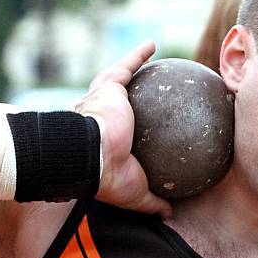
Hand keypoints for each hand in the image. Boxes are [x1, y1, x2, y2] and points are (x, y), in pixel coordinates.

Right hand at [75, 41, 172, 216]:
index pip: (121, 138)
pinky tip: (154, 44)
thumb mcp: (134, 194)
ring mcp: (102, 101)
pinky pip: (126, 65)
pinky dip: (137, 54)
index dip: (129, 135)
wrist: (87, 155)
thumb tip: (170, 213)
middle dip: (128, 101)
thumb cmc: (107, 176)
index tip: (141, 136)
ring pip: (120, 81)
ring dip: (132, 69)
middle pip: (120, 107)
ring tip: (153, 62)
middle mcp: (100, 120)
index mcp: (106, 145)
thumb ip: (151, 202)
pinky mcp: (107, 87)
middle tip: (149, 99)